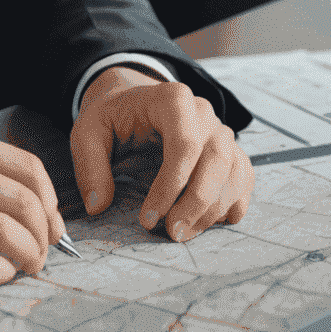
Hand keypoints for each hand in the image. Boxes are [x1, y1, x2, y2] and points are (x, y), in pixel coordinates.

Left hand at [69, 66, 253, 241]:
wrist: (131, 105)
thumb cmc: (112, 117)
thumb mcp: (87, 131)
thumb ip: (90, 165)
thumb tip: (98, 205)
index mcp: (171, 98)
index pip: (184, 144)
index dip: (170, 185)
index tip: (148, 217)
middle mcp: (203, 113)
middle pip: (216, 159)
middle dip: (196, 203)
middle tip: (171, 232)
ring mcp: (221, 132)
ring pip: (233, 172)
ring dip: (212, 210)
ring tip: (181, 233)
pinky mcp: (230, 153)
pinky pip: (243, 180)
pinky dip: (231, 205)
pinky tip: (206, 222)